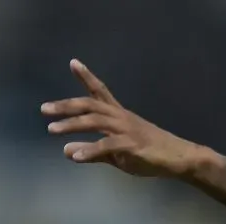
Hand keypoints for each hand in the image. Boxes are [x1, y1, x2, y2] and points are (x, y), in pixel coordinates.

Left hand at [41, 59, 200, 176]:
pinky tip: (76, 157)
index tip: (73, 62)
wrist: (181, 158)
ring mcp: (127, 130)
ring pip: (95, 121)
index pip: (100, 92)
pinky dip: (90, 150)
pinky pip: (107, 145)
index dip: (86, 77)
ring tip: (52, 129)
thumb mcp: (117, 153)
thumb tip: (65, 150)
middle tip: (44, 110)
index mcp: (119, 115)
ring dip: (72, 124)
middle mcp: (121, 117)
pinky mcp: (132, 145)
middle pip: (90, 105)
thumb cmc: (152, 154)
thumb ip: (92, 151)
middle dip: (66, 105)